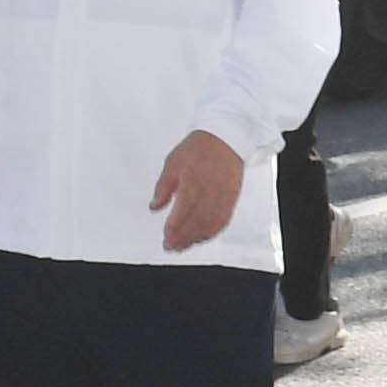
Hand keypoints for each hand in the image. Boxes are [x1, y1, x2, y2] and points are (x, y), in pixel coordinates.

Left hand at [148, 129, 243, 250]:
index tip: (165, 238)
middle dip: (182, 239)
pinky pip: (222, 222)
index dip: (172, 230)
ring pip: (209, 226)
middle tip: (171, 247)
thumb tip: (154, 207)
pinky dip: (211, 233)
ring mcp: (222, 198)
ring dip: (195, 239)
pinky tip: (202, 237)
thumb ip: (163, 188)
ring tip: (183, 246)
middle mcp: (209, 193)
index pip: (181, 214)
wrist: (225, 138)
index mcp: (192, 184)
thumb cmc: (198, 148)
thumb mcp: (172, 163)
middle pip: (195, 224)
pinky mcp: (231, 200)